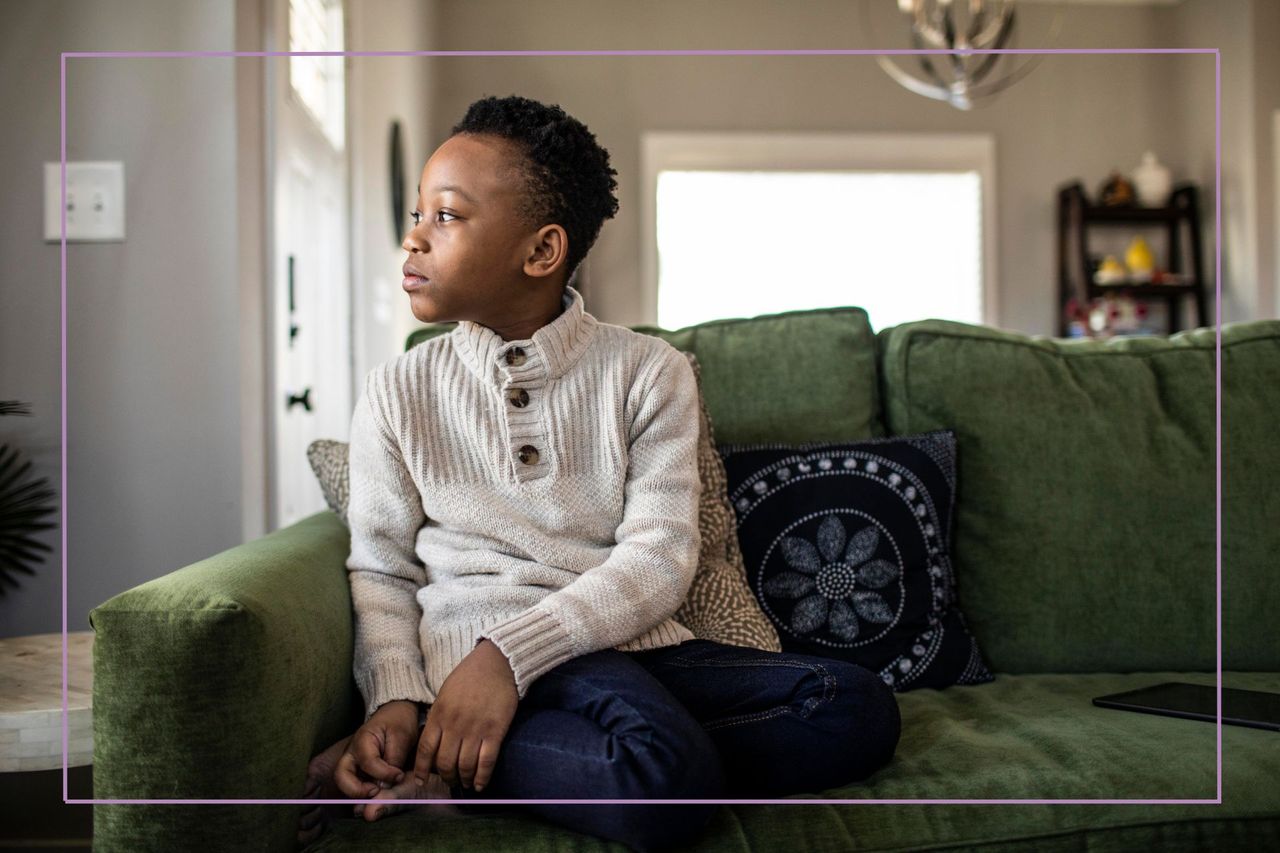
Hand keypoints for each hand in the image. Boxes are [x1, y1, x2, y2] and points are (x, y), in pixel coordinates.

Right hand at [332, 699, 419, 799]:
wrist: (395, 714)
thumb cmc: (399, 722)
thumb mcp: (402, 736)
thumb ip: (394, 760)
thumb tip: (386, 785)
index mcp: (362, 739)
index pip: (368, 762)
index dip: (384, 773)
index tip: (400, 776)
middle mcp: (351, 752)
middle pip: (341, 776)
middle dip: (357, 790)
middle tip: (377, 792)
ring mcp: (351, 761)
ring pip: (344, 783)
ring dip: (358, 793)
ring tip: (379, 794)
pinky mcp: (356, 769)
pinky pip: (353, 784)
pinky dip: (362, 792)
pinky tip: (378, 793)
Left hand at [413, 639, 518, 792]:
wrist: (496, 662)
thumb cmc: (469, 676)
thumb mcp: (445, 694)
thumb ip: (438, 717)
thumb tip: (434, 741)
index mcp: (438, 715)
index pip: (425, 750)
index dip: (422, 769)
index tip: (422, 780)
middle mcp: (454, 725)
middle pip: (444, 763)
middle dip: (446, 777)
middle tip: (450, 781)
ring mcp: (475, 729)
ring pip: (464, 766)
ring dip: (463, 779)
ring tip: (465, 783)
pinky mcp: (495, 731)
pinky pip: (486, 762)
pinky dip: (482, 777)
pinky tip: (479, 784)